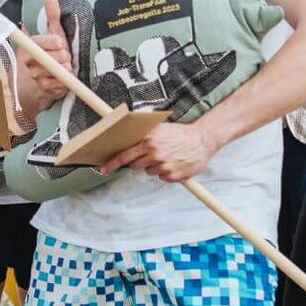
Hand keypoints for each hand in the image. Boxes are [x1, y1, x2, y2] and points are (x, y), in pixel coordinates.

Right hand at [18, 0, 72, 102]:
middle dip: (63, 56)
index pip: (37, 43)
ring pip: (56, 72)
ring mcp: (36, 77)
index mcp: (29, 47)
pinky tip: (66, 77)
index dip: (51, 42)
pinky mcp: (44, 90)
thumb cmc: (50, 54)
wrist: (41, 82)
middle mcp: (29, 62)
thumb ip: (52, 17)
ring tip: (67, 65)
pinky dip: (66, 80)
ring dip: (66, 69)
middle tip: (66, 55)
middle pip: (49, 58)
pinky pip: (60, 84)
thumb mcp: (53, 34)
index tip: (61, 42)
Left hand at [104, 120, 219, 182]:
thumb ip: (144, 134)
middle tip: (152, 153)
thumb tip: (127, 137)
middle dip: (139, 161)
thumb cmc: (180, 133)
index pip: (124, 155)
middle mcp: (155, 154)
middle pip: (135, 165)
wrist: (202, 140)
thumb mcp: (160, 128)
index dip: (112, 164)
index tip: (103, 169)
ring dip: (154, 166)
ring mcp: (163, 166)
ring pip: (149, 171)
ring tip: (167, 156)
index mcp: (149, 142)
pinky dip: (165, 172)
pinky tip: (173, 163)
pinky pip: (161, 177)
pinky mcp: (172, 176)